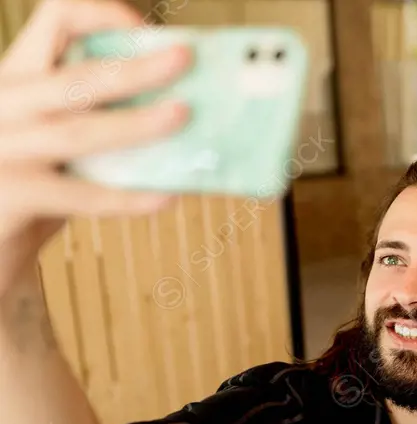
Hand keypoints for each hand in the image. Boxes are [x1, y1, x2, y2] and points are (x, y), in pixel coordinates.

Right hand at [0, 0, 190, 290]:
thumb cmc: (30, 187)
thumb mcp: (53, 139)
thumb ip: (94, 118)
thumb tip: (179, 111)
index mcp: (18, 78)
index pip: (54, 20)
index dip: (103, 15)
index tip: (149, 35)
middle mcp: (3, 105)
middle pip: (74, 78)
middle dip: (135, 69)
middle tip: (184, 61)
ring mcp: (3, 149)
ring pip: (76, 132)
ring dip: (136, 124)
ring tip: (182, 117)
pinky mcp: (11, 194)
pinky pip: (78, 195)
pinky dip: (126, 196)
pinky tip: (165, 197)